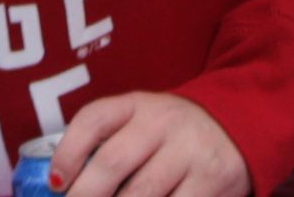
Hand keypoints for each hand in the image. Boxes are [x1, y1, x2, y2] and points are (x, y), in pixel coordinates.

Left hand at [49, 91, 248, 196]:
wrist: (237, 126)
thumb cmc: (172, 135)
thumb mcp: (142, 122)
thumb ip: (109, 144)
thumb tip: (64, 186)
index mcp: (138, 105)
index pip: (94, 119)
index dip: (68, 152)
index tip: (55, 183)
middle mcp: (163, 122)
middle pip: (112, 161)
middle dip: (85, 194)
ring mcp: (189, 152)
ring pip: (141, 194)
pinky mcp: (212, 181)